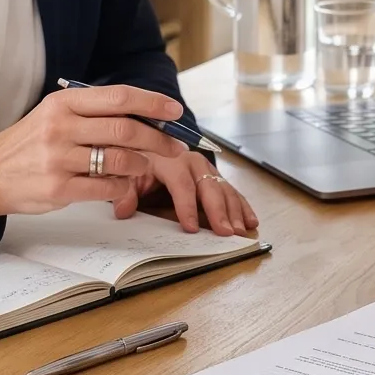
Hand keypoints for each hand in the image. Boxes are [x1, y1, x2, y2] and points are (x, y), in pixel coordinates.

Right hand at [0, 85, 187, 219]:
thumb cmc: (30, 143)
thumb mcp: (55, 115)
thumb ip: (93, 113)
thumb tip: (145, 115)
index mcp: (63, 103)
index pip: (119, 97)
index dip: (153, 103)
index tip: (175, 110)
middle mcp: (61, 127)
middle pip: (126, 129)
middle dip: (159, 138)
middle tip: (175, 145)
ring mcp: (59, 158)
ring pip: (120, 159)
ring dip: (141, 163)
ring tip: (143, 165)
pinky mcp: (59, 188)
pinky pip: (107, 187)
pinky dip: (123, 186)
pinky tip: (123, 184)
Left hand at [120, 147, 260, 236]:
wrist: (150, 142)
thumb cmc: (139, 161)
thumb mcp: (127, 174)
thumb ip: (125, 191)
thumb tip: (123, 210)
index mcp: (170, 159)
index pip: (181, 184)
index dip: (187, 206)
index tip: (191, 228)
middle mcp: (192, 162)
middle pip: (209, 187)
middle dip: (219, 211)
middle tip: (226, 232)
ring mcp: (206, 169)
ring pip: (224, 189)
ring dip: (234, 211)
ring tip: (241, 230)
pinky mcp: (214, 176)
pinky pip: (232, 191)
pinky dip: (243, 206)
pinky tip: (251, 220)